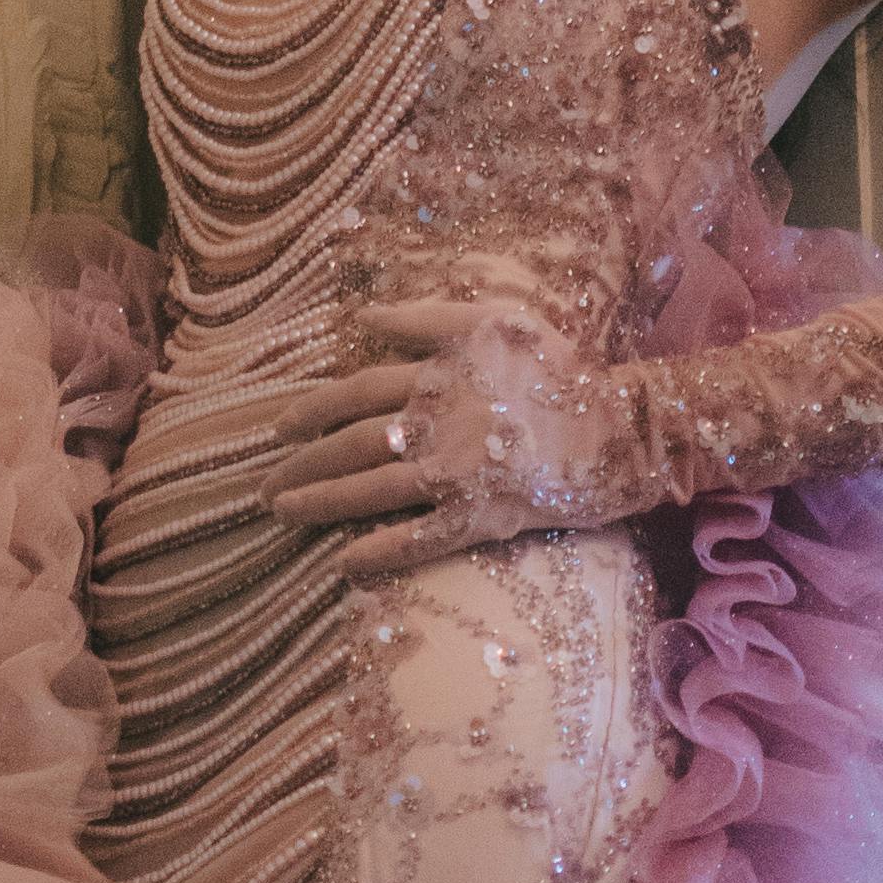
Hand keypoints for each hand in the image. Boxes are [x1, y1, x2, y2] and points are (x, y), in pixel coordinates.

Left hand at [256, 300, 641, 578]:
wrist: (618, 427)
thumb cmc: (559, 370)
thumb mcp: (494, 321)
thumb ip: (425, 318)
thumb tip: (363, 317)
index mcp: (435, 377)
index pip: (354, 393)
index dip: (311, 410)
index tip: (279, 428)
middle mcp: (434, 426)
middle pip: (350, 445)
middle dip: (301, 464)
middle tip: (264, 485)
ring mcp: (454, 476)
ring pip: (370, 491)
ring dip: (320, 503)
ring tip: (282, 513)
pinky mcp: (479, 518)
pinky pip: (417, 541)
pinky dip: (378, 554)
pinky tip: (342, 565)